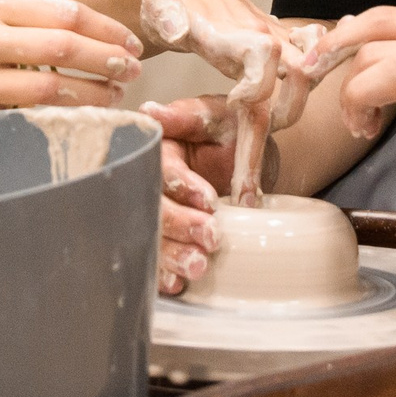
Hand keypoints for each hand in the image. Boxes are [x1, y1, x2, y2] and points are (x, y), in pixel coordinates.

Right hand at [0, 0, 143, 122]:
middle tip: (134, 69)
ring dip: (93, 93)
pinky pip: (32, 116)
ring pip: (49, 87)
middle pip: (61, 47)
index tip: (132, 41)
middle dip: (107, 59)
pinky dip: (66, 115)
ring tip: (117, 94)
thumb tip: (73, 6)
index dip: (106, 28)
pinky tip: (87, 116)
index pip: (64, 12)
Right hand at [142, 93, 253, 293]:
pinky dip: (165, 274)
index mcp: (158, 150)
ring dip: (172, 255)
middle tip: (211, 238)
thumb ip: (187, 117)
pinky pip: (157, 258)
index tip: (211, 201)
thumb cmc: (228, 130)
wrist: (246, 156)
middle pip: (152, 207)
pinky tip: (177, 284)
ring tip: (198, 267)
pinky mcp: (165, 237)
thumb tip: (150, 111)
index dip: (183, 187)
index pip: (162, 169)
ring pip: (151, 236)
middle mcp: (149, 183)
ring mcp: (156, 212)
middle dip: (179, 225)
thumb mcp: (216, 115)